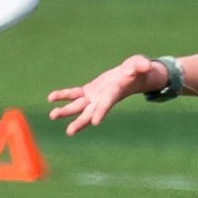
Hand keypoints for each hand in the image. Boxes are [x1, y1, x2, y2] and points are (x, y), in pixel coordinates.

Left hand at [47, 54, 163, 136]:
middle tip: (70, 132)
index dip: (101, 112)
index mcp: (115, 93)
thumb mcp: (140, 65)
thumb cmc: (138, 70)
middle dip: (80, 122)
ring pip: (78, 106)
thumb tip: (146, 66)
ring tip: (52, 115)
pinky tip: (51, 98)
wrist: (133, 76)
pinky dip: (63, 95)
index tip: (94, 122)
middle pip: (90, 113)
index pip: (107, 104)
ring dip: (65, 110)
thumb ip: (140, 65)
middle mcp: (103, 99)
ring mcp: (95, 96)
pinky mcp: (89, 91)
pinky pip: (74, 94)